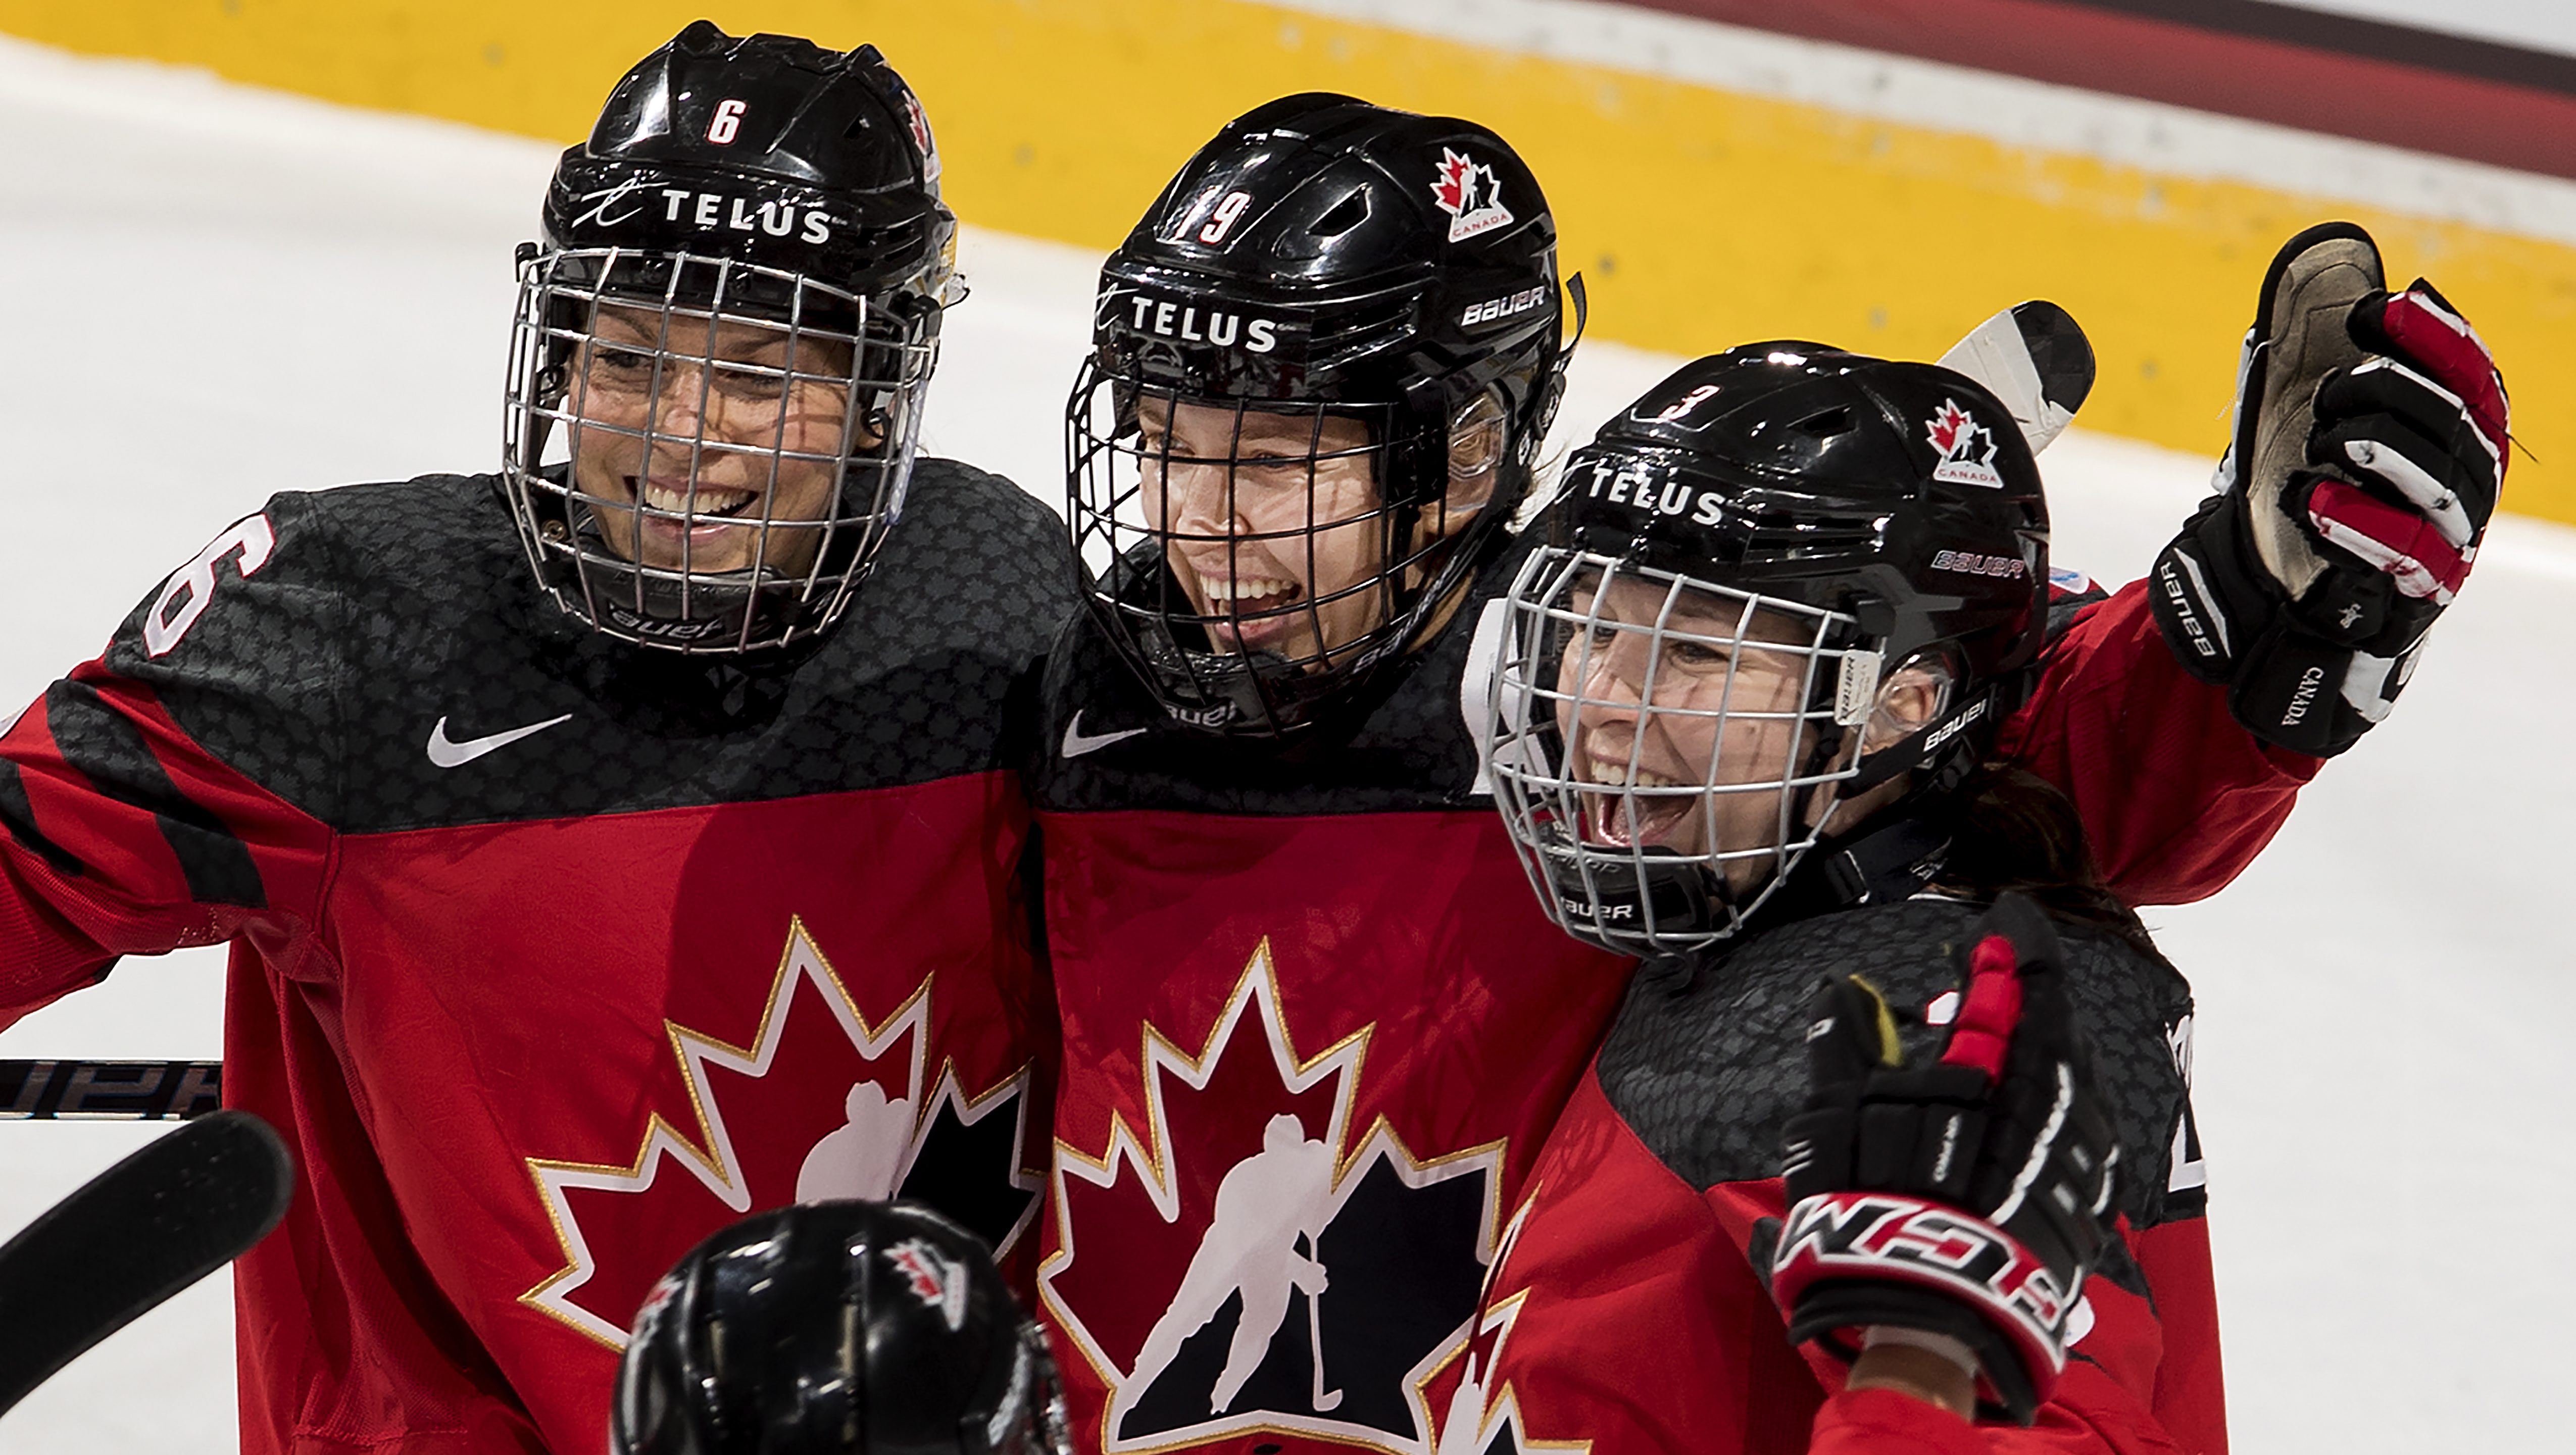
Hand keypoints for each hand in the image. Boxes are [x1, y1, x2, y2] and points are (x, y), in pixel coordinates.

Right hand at [1767, 894, 2119, 1424]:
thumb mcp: (1844, 1120)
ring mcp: (2078, 1158)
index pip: (2027, 986)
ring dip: (2022, 1050)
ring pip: (2062, 1080)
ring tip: (1981, 1041)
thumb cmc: (1881, 1207)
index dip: (2014, 946)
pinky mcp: (2083, 1201)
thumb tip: (1839, 995)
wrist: (1936, 1314)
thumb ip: (1846, 1050)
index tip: (2003, 916)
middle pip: (2050, 1030)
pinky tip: (2004, 1106)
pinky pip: (2067, 1128)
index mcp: (2011, 1074)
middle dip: (2012, 997)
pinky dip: (2037, 1102)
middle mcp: (2059, 1110)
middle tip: (1978, 975)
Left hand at [2151, 221, 2506, 755]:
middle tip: (2326, 399)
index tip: (2373, 310)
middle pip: (2454, 419)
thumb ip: (2330, 353)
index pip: (2470, 372)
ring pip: (2439, 481)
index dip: (2431, 334)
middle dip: (2384, 393)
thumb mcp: (2311, 421)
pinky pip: (2406, 552)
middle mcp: (2470, 482)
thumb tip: (2336, 264)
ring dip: (2375, 448)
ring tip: (2323, 441)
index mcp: (2458, 433)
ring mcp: (2453, 539)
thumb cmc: (2313, 500)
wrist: (2291, 606)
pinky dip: (2358, 520)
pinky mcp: (2420, 591)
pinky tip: (2313, 499)